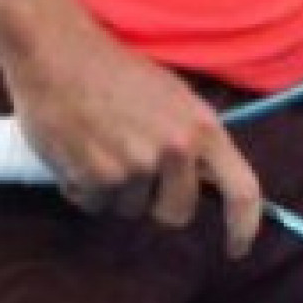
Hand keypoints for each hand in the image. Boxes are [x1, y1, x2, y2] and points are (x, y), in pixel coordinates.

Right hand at [2, 22, 263, 258]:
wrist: (58, 53)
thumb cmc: (115, 71)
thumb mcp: (172, 96)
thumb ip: (192, 137)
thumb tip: (209, 180)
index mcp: (202, 126)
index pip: (242, 188)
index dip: (244, 225)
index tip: (237, 248)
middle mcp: (175, 149)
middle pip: (178, 213)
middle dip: (157, 202)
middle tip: (135, 166)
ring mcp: (136, 166)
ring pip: (131, 209)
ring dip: (115, 189)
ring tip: (101, 143)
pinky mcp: (98, 179)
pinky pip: (96, 205)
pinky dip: (85, 188)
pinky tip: (78, 150)